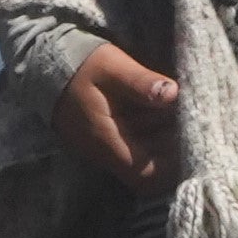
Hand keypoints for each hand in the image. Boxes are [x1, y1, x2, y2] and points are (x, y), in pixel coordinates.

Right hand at [52, 42, 180, 186]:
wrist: (44, 62)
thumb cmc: (81, 64)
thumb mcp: (112, 67)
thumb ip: (140, 82)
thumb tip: (172, 93)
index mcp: (107, 141)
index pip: (145, 176)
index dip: (172, 167)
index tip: (191, 142)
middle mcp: (105, 151)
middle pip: (148, 168)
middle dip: (173, 148)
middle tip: (192, 121)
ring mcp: (104, 146)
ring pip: (143, 156)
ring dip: (164, 138)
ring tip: (183, 111)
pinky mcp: (105, 136)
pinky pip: (135, 143)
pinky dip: (152, 130)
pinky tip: (163, 108)